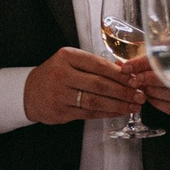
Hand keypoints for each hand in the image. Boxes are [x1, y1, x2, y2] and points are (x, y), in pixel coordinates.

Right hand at [23, 47, 143, 123]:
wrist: (29, 92)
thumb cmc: (56, 74)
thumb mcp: (71, 61)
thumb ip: (95, 64)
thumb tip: (126, 71)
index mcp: (67, 56)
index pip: (99, 65)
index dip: (120, 74)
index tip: (135, 79)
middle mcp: (62, 74)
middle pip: (99, 84)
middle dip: (123, 91)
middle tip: (139, 95)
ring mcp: (60, 94)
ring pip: (95, 101)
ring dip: (118, 105)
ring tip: (133, 106)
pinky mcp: (61, 111)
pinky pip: (89, 113)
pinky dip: (106, 113)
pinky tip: (118, 112)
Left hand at [125, 55, 169, 117]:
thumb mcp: (158, 48)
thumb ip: (143, 58)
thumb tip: (121, 66)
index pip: (165, 55)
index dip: (143, 63)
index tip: (126, 67)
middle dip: (147, 80)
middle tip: (133, 80)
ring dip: (153, 92)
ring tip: (142, 87)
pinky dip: (159, 104)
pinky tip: (150, 97)